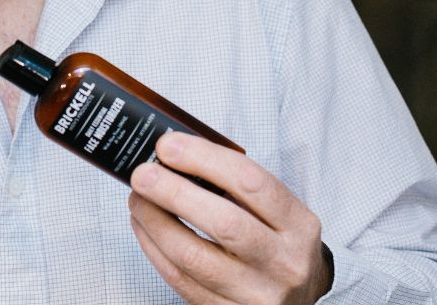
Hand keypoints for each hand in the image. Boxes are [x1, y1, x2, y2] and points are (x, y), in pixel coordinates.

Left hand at [128, 132, 332, 303]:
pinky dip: (154, 249)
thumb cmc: (277, 242)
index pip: (251, 183)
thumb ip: (235, 186)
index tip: (169, 146)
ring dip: (155, 222)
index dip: (205, 160)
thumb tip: (175, 157)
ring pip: (193, 257)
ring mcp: (256, 294)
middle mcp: (283, 263)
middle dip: (174, 193)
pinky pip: (180, 280)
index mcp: (298, 225)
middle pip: (223, 223)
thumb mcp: (276, 212)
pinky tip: (144, 227)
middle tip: (142, 174)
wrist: (298, 300)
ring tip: (137, 199)